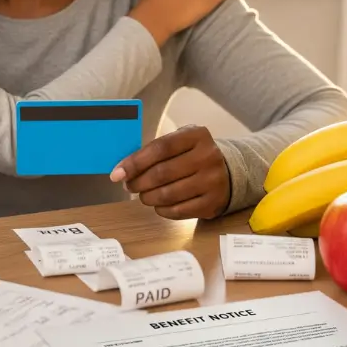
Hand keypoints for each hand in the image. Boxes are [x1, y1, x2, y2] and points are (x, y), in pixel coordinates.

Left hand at [110, 125, 230, 219]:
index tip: (117, 173)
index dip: (135, 162)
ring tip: (143, 195)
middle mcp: (208, 156)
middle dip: (138, 182)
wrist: (228, 174)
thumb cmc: (194, 156)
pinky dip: (161, 209)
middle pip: (162, 173)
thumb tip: (123, 169)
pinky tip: (158, 204)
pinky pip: (177, 211)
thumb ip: (156, 150)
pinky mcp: (212, 203)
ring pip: (168, 194)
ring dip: (147, 197)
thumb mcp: (181, 142)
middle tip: (129, 186)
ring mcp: (212, 181)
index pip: (160, 148)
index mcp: (197, 135)